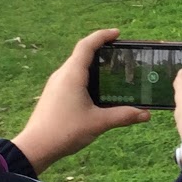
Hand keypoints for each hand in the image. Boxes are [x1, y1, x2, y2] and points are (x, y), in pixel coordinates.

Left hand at [12, 28, 149, 174]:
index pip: (87, 45)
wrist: (35, 147)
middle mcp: (62, 75)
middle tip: (120, 54)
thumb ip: (123, 116)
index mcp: (72, 74)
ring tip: (112, 71)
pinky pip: (71, 78)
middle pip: (82, 54)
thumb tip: (146, 114)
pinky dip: (86, 77)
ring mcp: (56, 84)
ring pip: (76, 67)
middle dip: (101, 50)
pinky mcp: (53, 95)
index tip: (117, 34)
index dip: (102, 36)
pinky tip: (97, 91)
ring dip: (93, 65)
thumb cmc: (65, 131)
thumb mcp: (98, 123)